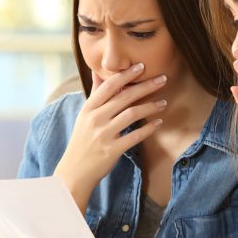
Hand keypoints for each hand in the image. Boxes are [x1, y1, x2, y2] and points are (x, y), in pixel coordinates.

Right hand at [55, 63, 166, 200]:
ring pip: (132, 114)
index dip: (126, 74)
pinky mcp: (112, 150)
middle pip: (124, 97)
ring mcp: (103, 135)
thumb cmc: (82, 140)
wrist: (74, 171)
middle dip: (146, 86)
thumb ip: (94, 94)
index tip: (142, 66)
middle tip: (162, 79)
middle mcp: (95, 119)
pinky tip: (159, 123)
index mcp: (89, 108)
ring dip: (150, 107)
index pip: (109, 85)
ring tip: (163, 103)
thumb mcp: (84, 116)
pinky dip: (149, 129)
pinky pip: (135, 136)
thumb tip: (97, 72)